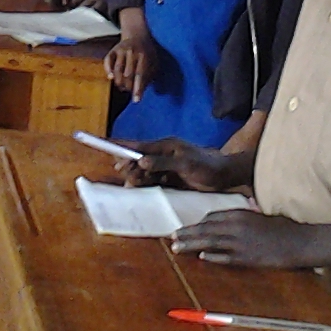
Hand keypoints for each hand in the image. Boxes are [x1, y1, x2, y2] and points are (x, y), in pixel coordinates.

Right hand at [104, 34, 153, 99]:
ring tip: (122, 87)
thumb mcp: (154, 62)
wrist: (138, 35)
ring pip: (117, 70)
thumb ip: (150, 77)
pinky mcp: (113, 49)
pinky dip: (108, 70)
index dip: (138, 88)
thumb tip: (142, 91)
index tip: (136, 100)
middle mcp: (132, 52)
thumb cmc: (147, 53)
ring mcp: (121, 50)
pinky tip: (110, 78)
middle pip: (128, 74)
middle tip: (129, 90)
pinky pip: (108, 61)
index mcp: (144, 56)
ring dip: (119, 82)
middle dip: (128, 87)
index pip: (140, 75)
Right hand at [123, 139, 241, 190]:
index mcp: (166, 146)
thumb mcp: (185, 164)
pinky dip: (145, 183)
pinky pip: (153, 180)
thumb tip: (141, 161)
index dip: (120, 145)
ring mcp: (167, 167)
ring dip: (136, 177)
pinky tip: (140, 188)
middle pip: (138, 159)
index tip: (103, 142)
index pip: (139, 145)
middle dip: (129, 167)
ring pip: (144, 171)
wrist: (226, 176)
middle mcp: (163, 154)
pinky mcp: (171, 178)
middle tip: (125, 177)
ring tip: (132, 185)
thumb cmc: (208, 166)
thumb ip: (162, 163)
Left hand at [170, 209, 314, 267]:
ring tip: (177, 248)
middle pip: (206, 228)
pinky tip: (202, 257)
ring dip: (192, 245)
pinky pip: (226, 257)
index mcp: (240, 214)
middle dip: (187, 233)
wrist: (299, 241)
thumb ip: (246, 214)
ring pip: (210, 242)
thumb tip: (237, 212)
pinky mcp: (247, 257)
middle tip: (172, 237)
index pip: (212, 216)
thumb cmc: (283, 227)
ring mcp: (241, 242)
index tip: (187, 228)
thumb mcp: (261, 215)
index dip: (197, 223)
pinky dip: (213, 256)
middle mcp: (237, 226)